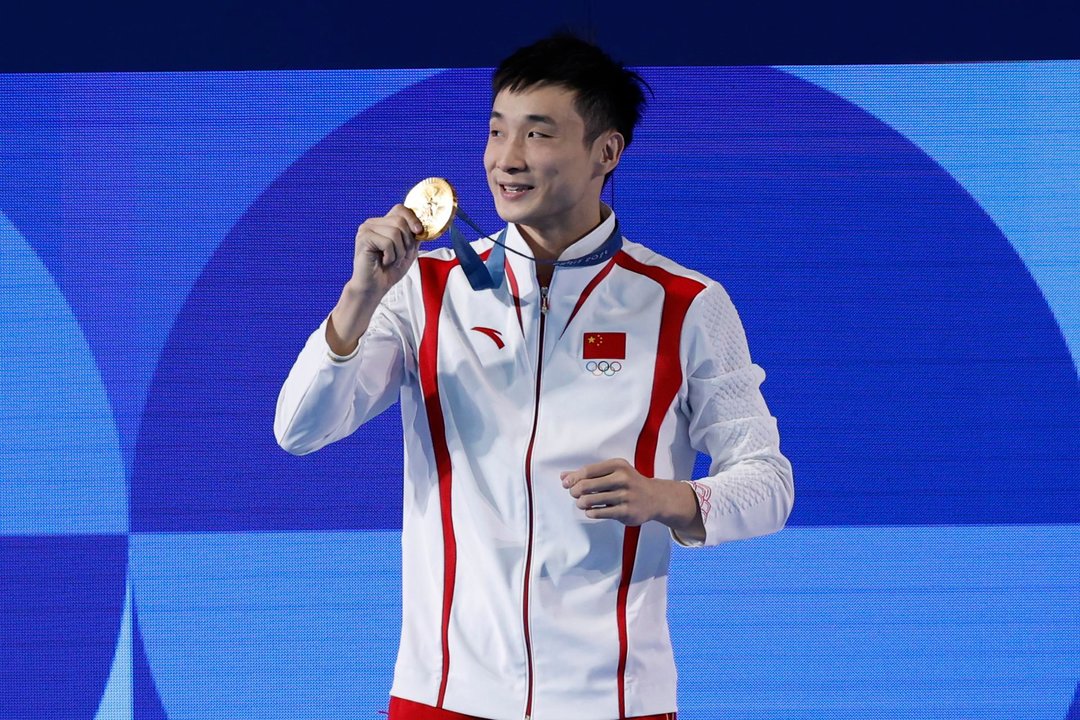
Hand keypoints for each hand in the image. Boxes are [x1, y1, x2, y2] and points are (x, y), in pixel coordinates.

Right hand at [327, 205, 422, 354]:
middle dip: (406, 242)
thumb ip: (414, 236)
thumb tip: (424, 225)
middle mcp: (373, 223)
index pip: (401, 209)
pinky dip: (390, 256)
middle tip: (399, 256)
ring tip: (390, 260)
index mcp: (383, 223)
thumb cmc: (389, 271)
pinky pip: (388, 242)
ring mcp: (366, 229)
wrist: (374, 287)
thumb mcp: (408, 251)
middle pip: (401, 221)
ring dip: (399, 251)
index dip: (413, 218)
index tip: (419, 232)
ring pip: (395, 231)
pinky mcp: (364, 238)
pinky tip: (383, 262)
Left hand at [562, 458, 664, 525]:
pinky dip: (590, 513)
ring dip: (581, 503)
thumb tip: (564, 477)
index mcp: (618, 465)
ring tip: (582, 503)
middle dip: (575, 491)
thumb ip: (589, 474)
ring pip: (591, 501)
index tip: (566, 483)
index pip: (588, 470)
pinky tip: (591, 511)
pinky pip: (600, 513)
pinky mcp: (626, 511)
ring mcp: (625, 496)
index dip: (573, 478)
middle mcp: (622, 479)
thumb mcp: (612, 472)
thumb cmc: (629, 483)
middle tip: (574, 494)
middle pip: (587, 485)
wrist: (654, 498)